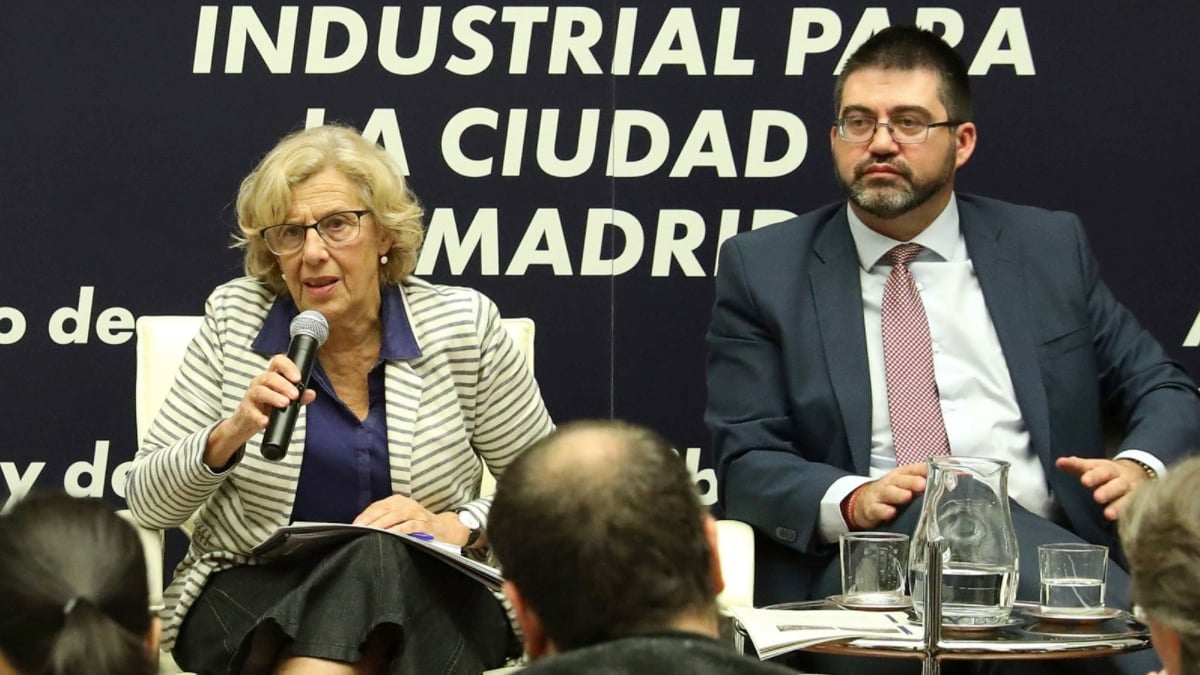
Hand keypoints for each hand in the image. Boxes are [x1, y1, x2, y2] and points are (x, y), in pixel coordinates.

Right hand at [204, 354, 315, 467]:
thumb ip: (299, 396)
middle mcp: (260, 383)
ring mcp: (251, 397)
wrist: (245, 423)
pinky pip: (251, 412)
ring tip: (285, 403)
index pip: (278, 362)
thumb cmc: (266, 407)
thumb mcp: (283, 399)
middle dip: (284, 385)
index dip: (288, 367)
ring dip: (273, 397)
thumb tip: (311, 393)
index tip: (298, 378)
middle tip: (295, 395)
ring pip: (260, 391)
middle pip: (270, 377)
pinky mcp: (246, 411)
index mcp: (271, 377)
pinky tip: (267, 421)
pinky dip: (259, 417)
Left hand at [353, 495, 469, 545]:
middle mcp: (406, 503)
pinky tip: (391, 534)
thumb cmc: (417, 524)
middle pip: (384, 510)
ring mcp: (416, 512)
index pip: (377, 506)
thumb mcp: (400, 519)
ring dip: (382, 524)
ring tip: (370, 531)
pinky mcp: (425, 523)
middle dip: (370, 520)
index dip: (365, 515)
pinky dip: (399, 530)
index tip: (353, 525)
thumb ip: (385, 520)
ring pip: (395, 516)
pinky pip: (410, 526)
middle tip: (358, 529)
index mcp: (397, 501)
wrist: (443, 528)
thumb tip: (363, 528)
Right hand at [851, 463, 928, 528]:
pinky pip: (877, 509)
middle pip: (901, 480)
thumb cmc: (891, 493)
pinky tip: (890, 513)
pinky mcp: (871, 509)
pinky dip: (883, 511)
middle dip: (911, 482)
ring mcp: (880, 495)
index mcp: (901, 476)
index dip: (923, 469)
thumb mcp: (906, 486)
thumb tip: (954, 481)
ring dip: (898, 494)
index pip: (913, 469)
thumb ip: (926, 484)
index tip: (935, 471)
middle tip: (922, 484)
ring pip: (888, 493)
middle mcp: (891, 483)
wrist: (865, 503)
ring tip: (907, 496)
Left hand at [1055, 456, 1150, 520]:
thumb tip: (1059, 463)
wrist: (1139, 472)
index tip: (1084, 480)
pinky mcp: (1140, 501)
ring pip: (1127, 498)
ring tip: (1108, 514)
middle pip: (1115, 483)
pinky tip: (1125, 522)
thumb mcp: (1094, 466)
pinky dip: (1129, 514)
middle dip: (1107, 490)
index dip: (1092, 475)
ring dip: (1118, 506)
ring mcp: (1132, 491)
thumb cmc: (1108, 473)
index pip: (1097, 470)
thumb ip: (1077, 466)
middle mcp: (1121, 479)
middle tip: (1097, 497)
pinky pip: (1136, 508)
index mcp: (1107, 469)